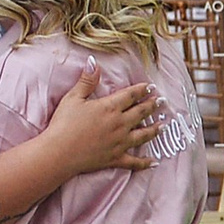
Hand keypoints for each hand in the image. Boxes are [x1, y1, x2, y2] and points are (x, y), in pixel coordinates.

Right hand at [41, 63, 161, 176]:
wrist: (59, 152)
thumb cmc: (64, 124)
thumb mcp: (73, 98)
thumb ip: (87, 80)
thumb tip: (93, 60)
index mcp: (110, 107)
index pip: (131, 96)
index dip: (142, 90)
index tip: (151, 87)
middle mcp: (119, 124)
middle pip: (140, 113)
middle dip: (152, 106)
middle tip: (162, 102)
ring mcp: (119, 143)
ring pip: (143, 135)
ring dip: (155, 130)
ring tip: (164, 125)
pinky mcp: (115, 159)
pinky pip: (134, 162)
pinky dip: (145, 163)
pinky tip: (155, 162)